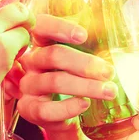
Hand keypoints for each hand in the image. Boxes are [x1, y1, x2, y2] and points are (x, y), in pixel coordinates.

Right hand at [17, 14, 117, 131]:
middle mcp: (31, 61)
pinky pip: (47, 109)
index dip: (59, 28)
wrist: (63, 113)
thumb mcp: (79, 60)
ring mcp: (27, 85)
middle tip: (108, 72)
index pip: (42, 26)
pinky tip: (85, 104)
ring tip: (109, 91)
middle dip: (84, 64)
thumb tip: (111, 35)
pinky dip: (68, 107)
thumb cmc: (74, 78)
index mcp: (41, 43)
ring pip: (54, 82)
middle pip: (53, 55)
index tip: (83, 36)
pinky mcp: (29, 109)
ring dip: (86, 86)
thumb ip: (90, 45)